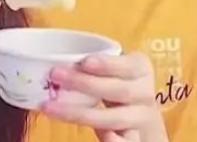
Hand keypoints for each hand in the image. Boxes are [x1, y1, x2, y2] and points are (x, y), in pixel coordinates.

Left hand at [42, 53, 167, 141]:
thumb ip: (92, 65)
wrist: (138, 110)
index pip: (126, 64)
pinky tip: (102, 137)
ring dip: (80, 113)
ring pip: (113, 118)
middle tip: (55, 75)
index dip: (106, 64)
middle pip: (117, 90)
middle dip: (84, 83)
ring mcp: (140, 118)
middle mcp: (145, 92)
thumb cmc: (117, 80)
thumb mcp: (113, 67)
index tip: (84, 62)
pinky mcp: (134, 137)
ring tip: (52, 108)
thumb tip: (52, 63)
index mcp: (141, 68)